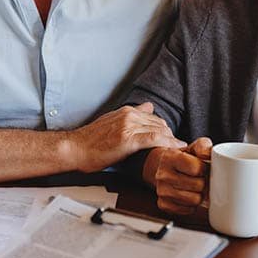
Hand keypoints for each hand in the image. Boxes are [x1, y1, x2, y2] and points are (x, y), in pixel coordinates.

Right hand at [70, 102, 185, 172]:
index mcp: (126, 111)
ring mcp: (129, 127)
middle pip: (160, 123)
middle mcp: (129, 115)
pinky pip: (155, 139)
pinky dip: (169, 143)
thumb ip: (131, 115)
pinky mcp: (128, 140)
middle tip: (179, 147)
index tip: (172, 139)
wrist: (75, 149)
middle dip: (171, 135)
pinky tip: (177, 148)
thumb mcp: (111, 121)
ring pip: (160, 130)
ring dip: (173, 140)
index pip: (154, 117)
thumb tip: (148, 106)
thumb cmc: (90, 141)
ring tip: (182, 150)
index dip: (165, 129)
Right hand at [144, 137, 211, 214]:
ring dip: (199, 194)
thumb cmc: (185, 158)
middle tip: (199, 177)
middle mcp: (162, 174)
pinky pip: (188, 210)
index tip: (202, 166)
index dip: (204, 168)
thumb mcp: (195, 147)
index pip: (196, 168)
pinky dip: (192, 204)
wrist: (167, 167)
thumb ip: (204, 146)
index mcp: (169, 157)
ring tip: (195, 186)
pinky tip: (188, 194)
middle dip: (203, 182)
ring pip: (194, 200)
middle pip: (198, 185)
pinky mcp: (163, 204)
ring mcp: (161, 191)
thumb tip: (207, 155)